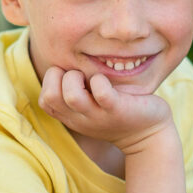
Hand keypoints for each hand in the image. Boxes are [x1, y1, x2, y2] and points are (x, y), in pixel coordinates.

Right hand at [38, 66, 172, 152]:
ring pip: (72, 96)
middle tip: (79, 75)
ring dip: (78, 78)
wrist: (148, 134)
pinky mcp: (117, 110)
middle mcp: (80, 118)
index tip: (70, 76)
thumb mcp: (90, 106)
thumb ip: (76, 91)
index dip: (51, 82)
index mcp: (71, 116)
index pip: (44, 101)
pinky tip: (107, 82)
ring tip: (90, 77)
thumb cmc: (117, 111)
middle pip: (50, 98)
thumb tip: (66, 58)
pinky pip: (102, 93)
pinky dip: (101, 81)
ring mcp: (98, 116)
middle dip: (58, 77)